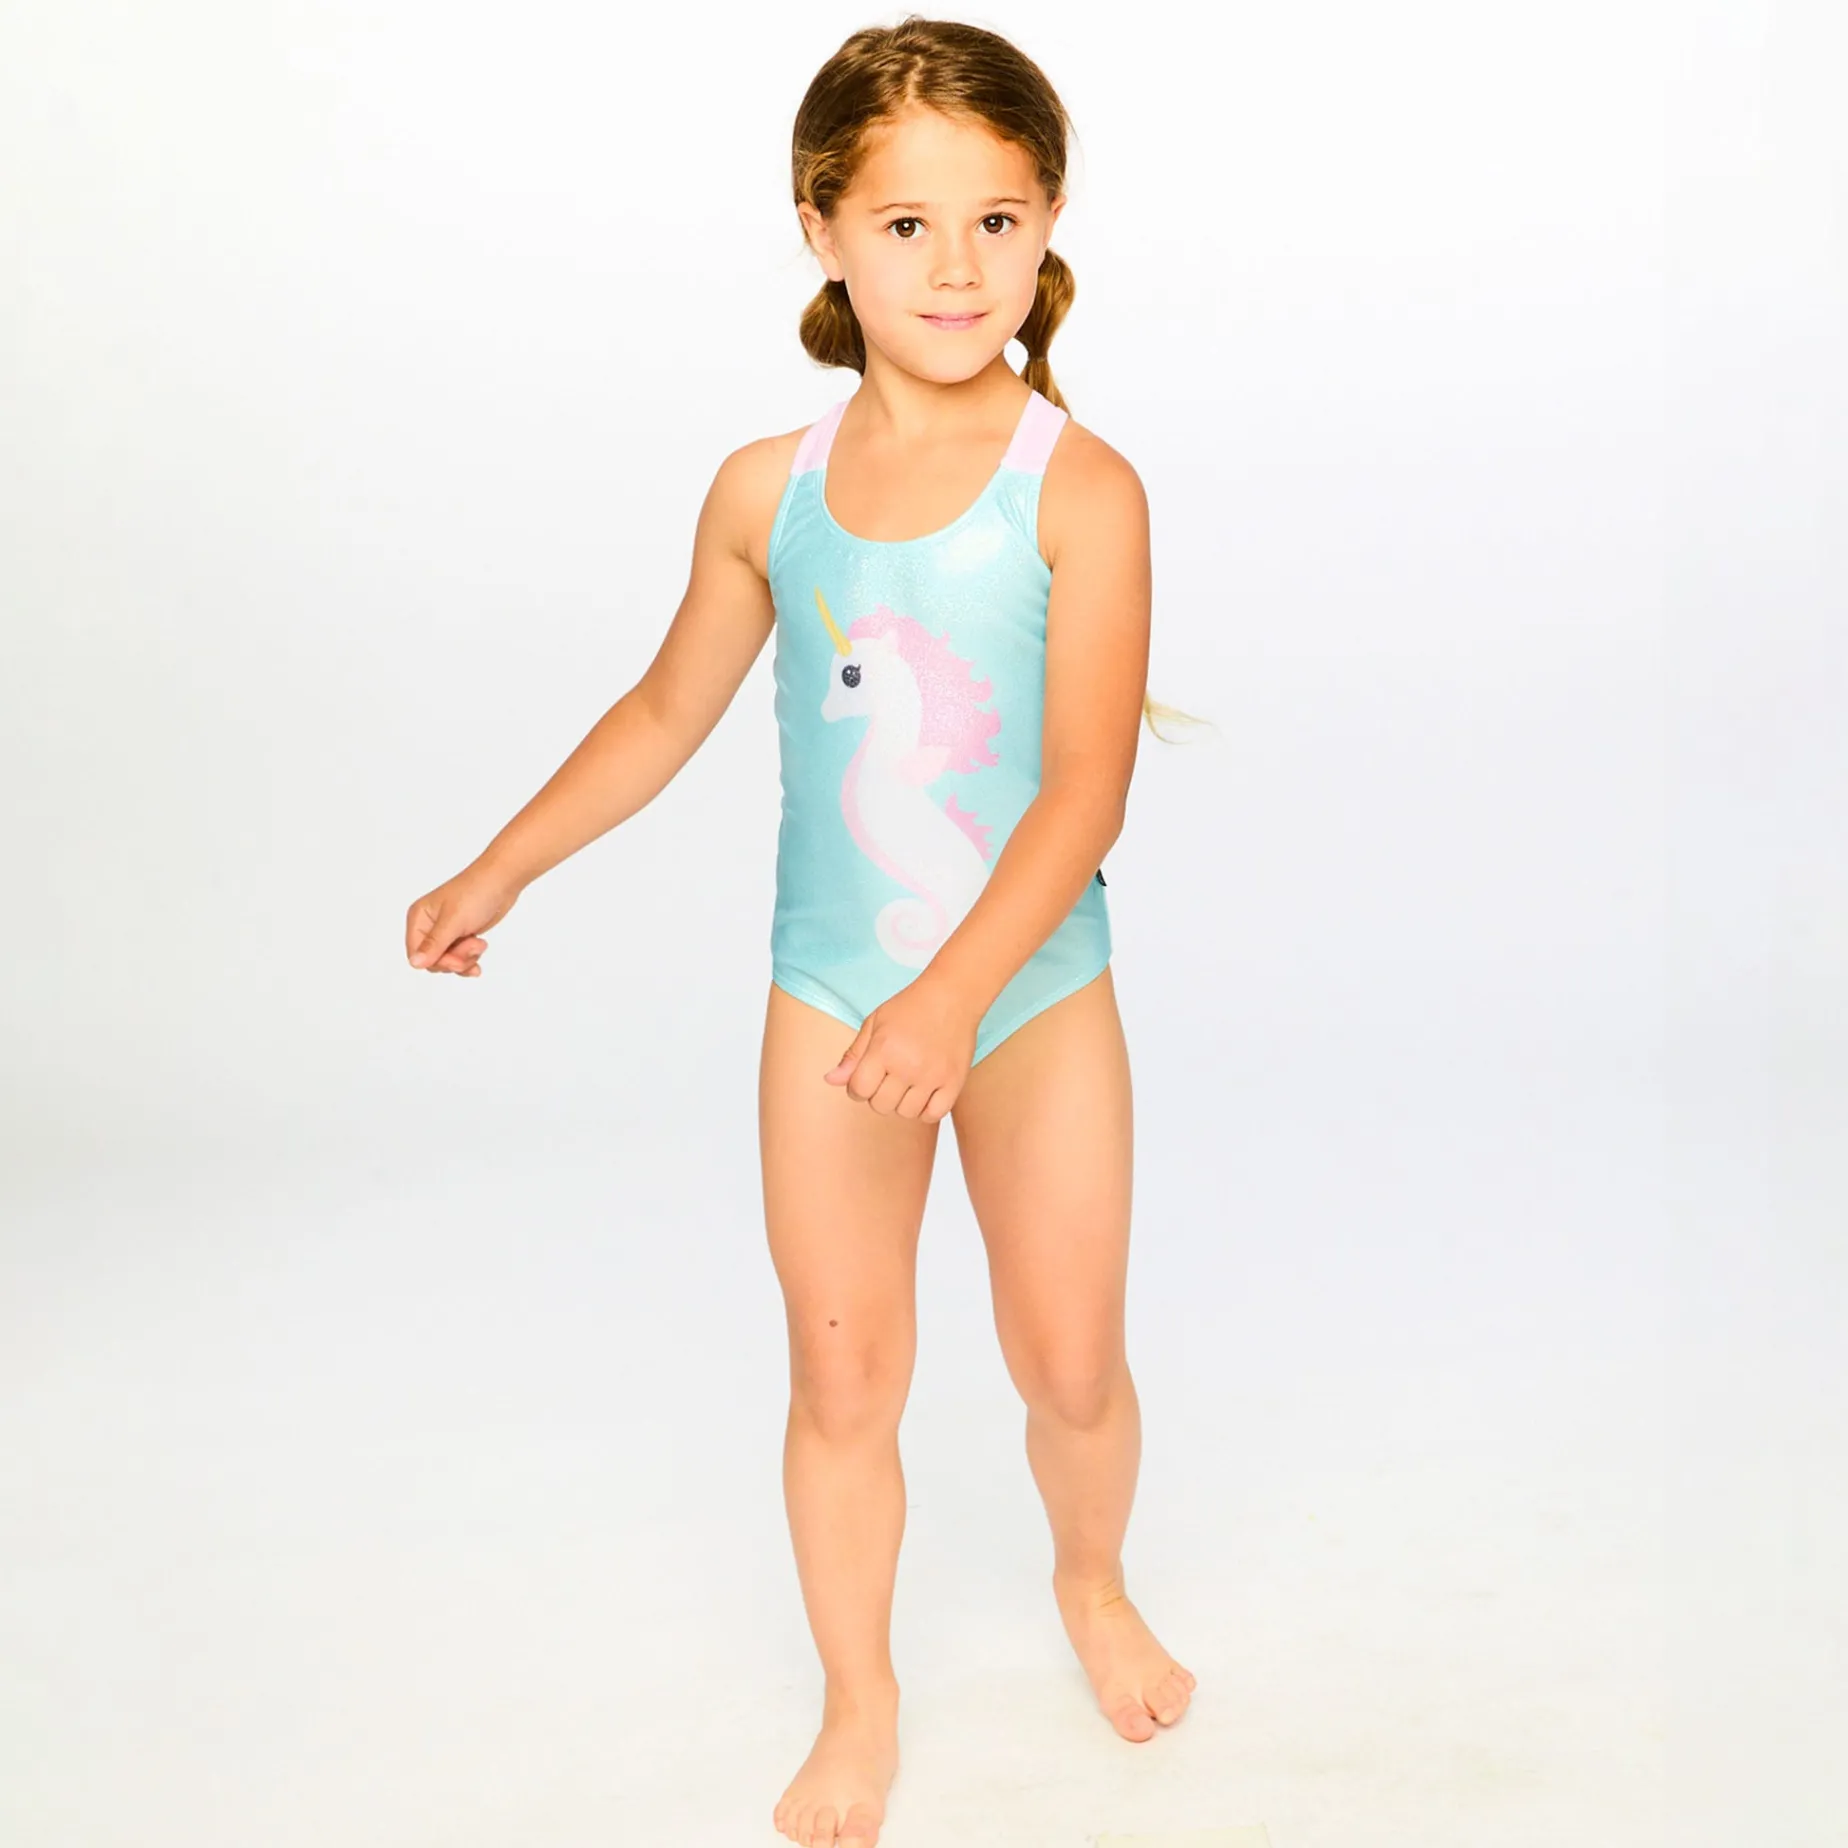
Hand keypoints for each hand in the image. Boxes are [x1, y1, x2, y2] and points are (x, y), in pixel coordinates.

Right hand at [404, 861, 522, 976]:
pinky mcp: (460, 936)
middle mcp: (428, 926)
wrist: (502, 882)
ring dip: (466, 958)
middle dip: (455, 959)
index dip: (437, 962)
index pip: (416, 954)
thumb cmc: (476, 892)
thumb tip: (414, 963)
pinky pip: (459, 958)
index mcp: (419, 918)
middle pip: (434, 961)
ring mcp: (445, 932)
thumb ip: (434, 944)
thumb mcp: (453, 921)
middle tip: (473, 945)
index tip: (457, 959)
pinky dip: (470, 958)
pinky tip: (479, 951)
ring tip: (479, 943)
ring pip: (448, 962)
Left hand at [824, 972, 981, 1121]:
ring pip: (906, 1113)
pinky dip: (926, 1110)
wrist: (953, 995)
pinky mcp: (954, 1081)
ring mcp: (933, 1075)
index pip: (859, 1090)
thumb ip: (853, 1055)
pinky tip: (925, 1093)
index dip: (857, 1087)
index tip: (867, 1076)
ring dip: (902, 1103)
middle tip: (890, 1076)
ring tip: (908, 1083)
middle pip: (881, 1106)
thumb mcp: (874, 1023)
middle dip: (879, 1095)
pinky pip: (934, 1115)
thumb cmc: (910, 1007)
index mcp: (884, 1049)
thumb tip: (830, 1081)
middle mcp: (908, 1065)